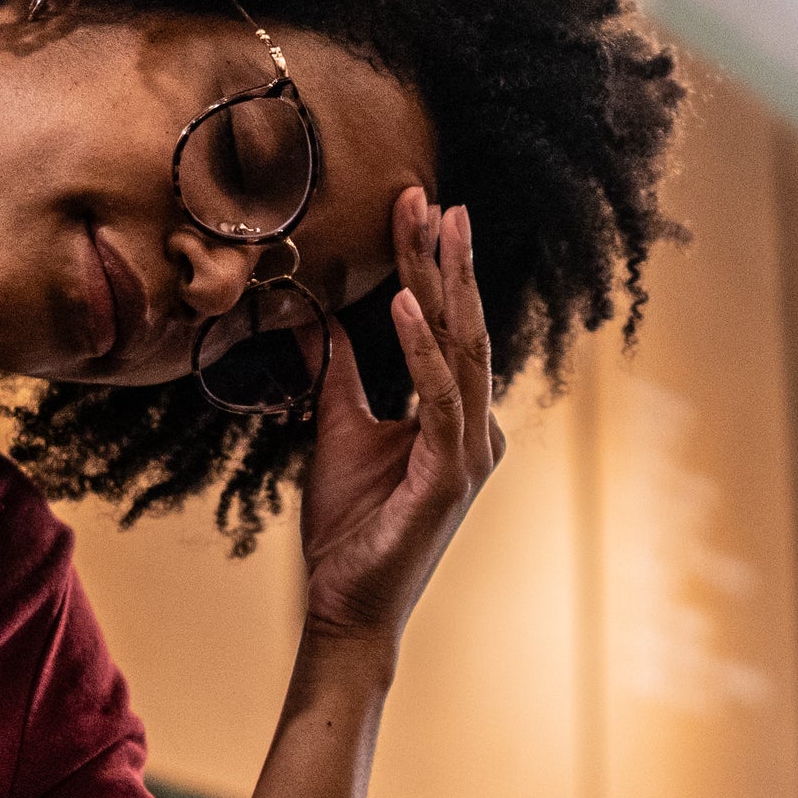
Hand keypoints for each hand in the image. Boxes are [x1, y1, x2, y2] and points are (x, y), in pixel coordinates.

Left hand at [297, 188, 504, 644]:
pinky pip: (438, 399)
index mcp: (454, 415)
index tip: (413, 205)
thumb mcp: (337, 428)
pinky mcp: (449, 476)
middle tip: (432, 194)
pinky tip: (404, 303)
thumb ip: (339, 373)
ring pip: (462, 351)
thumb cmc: (351, 527)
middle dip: (445, 256)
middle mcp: (474, 427)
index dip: (429, 264)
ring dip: (444, 284)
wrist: (347, 603)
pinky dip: (421, 349)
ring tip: (431, 226)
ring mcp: (469, 452)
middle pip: (461, 325)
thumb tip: (323, 318)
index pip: (443, 324)